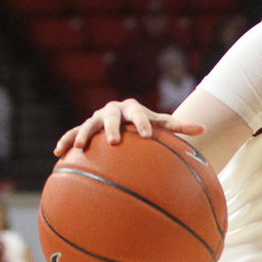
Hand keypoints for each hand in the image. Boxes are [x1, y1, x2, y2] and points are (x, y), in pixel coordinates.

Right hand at [54, 98, 204, 156]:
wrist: (125, 120)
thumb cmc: (147, 126)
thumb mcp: (162, 125)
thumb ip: (180, 128)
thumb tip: (204, 129)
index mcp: (133, 108)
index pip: (140, 114)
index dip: (143, 124)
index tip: (147, 137)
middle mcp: (112, 111)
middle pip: (111, 116)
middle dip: (112, 127)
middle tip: (114, 141)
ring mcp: (96, 119)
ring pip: (88, 124)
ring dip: (83, 134)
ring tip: (81, 147)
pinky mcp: (84, 128)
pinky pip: (72, 134)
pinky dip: (66, 141)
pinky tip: (57, 153)